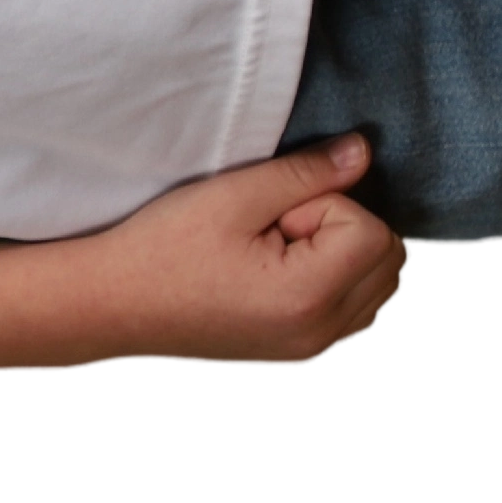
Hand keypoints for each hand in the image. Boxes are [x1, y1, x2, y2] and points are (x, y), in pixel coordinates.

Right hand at [89, 134, 414, 369]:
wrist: (113, 303)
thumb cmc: (163, 247)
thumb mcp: (232, 195)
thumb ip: (307, 172)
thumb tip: (364, 152)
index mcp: (307, 298)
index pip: (372, 231)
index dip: (324, 205)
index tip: (270, 216)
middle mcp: (320, 333)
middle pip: (388, 259)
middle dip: (342, 230)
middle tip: (274, 231)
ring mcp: (312, 348)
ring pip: (378, 285)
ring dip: (343, 256)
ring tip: (275, 251)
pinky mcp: (300, 351)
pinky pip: (356, 308)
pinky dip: (336, 281)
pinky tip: (281, 271)